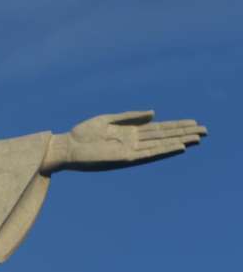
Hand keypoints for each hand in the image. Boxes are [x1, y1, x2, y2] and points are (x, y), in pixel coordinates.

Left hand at [47, 110, 206, 172]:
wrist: (67, 147)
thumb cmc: (83, 134)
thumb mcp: (107, 120)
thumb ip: (130, 116)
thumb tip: (154, 113)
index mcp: (129, 132)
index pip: (158, 129)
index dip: (176, 126)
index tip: (193, 123)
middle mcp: (133, 142)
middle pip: (163, 136)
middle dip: (183, 133)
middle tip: (205, 131)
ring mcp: (130, 151)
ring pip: (160, 145)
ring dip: (178, 142)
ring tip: (197, 138)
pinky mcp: (124, 158)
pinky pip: (148, 154)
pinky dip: (163, 150)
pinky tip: (177, 147)